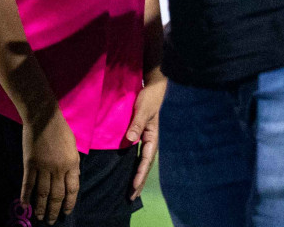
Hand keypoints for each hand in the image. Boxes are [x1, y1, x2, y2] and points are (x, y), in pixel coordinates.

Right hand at [21, 109, 79, 224]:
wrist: (43, 118)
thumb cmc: (60, 130)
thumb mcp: (73, 146)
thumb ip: (73, 163)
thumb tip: (73, 178)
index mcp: (72, 163)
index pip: (72, 189)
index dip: (69, 202)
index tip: (66, 211)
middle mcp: (59, 168)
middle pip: (57, 195)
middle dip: (54, 210)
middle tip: (52, 221)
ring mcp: (43, 167)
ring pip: (42, 193)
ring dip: (41, 207)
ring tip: (40, 218)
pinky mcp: (30, 164)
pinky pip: (28, 184)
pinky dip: (26, 196)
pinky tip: (25, 205)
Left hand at [125, 78, 165, 199]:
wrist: (153, 87)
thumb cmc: (149, 98)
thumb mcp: (142, 110)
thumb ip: (136, 124)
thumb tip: (130, 140)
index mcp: (152, 136)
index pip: (146, 159)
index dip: (140, 174)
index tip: (134, 186)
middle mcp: (150, 140)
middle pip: (146, 165)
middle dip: (140, 181)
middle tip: (132, 196)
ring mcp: (147, 138)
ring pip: (143, 161)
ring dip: (139, 176)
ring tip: (133, 190)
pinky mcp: (142, 135)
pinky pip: (140, 154)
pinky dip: (137, 165)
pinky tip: (132, 171)